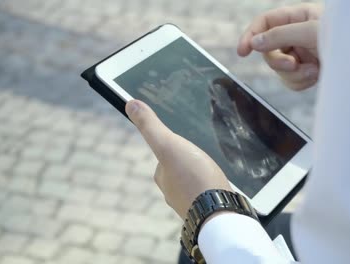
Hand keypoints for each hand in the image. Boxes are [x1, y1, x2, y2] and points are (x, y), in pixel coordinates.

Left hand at [125, 100, 231, 218]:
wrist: (219, 212)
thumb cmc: (193, 178)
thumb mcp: (169, 145)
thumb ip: (151, 126)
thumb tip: (130, 104)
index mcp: (163, 177)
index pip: (164, 158)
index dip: (174, 148)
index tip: (185, 145)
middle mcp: (173, 193)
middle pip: (179, 172)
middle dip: (188, 163)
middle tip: (201, 157)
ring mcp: (191, 203)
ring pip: (193, 184)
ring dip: (200, 178)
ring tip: (212, 172)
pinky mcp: (208, 210)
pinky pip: (207, 194)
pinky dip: (211, 189)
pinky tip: (219, 187)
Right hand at [237, 4, 322, 90]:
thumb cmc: (344, 39)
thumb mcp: (311, 31)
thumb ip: (280, 35)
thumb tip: (254, 42)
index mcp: (298, 17)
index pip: (265, 22)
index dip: (251, 35)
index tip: (243, 52)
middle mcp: (297, 35)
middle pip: (269, 50)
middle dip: (279, 62)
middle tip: (293, 65)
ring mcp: (301, 54)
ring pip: (279, 70)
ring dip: (294, 74)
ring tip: (314, 70)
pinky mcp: (306, 71)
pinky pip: (290, 81)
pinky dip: (301, 82)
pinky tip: (317, 76)